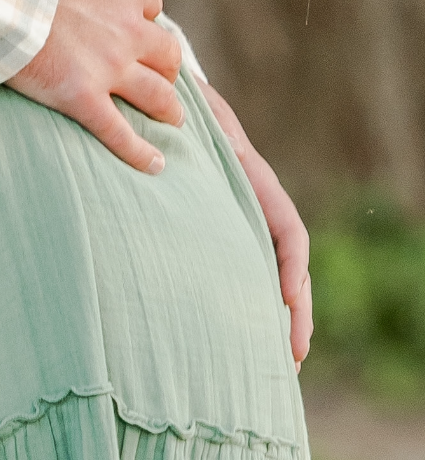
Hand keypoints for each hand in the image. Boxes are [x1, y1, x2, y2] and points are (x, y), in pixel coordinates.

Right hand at [9, 0, 183, 174]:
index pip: (150, 2)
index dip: (141, 12)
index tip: (132, 19)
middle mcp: (127, 28)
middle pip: (165, 51)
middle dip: (165, 63)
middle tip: (162, 75)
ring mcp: (107, 66)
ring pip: (156, 94)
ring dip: (167, 107)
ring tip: (172, 119)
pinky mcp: (82, 96)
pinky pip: (121, 133)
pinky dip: (141, 153)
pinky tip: (155, 165)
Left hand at [201, 83, 311, 366]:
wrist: (163, 97)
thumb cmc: (174, 105)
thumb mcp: (192, 115)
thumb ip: (202, 130)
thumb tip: (225, 151)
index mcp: (255, 181)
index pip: (288, 229)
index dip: (293, 266)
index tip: (290, 299)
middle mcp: (255, 206)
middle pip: (289, 265)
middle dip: (296, 311)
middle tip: (293, 355)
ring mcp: (241, 220)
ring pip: (271, 275)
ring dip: (280, 318)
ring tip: (281, 362)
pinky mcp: (220, 233)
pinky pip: (246, 272)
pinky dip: (253, 305)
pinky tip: (246, 337)